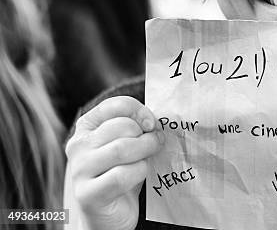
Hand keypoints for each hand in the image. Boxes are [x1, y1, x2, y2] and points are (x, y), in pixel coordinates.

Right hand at [65, 96, 164, 229]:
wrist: (110, 214)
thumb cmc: (124, 172)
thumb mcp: (129, 144)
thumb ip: (137, 128)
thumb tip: (155, 122)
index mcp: (86, 127)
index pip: (114, 106)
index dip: (139, 111)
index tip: (151, 124)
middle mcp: (78, 145)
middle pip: (122, 127)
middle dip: (147, 135)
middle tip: (156, 144)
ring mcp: (79, 170)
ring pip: (122, 149)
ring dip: (145, 152)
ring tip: (149, 158)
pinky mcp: (87, 194)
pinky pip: (121, 176)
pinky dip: (138, 173)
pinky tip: (139, 176)